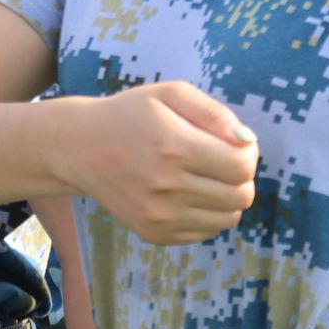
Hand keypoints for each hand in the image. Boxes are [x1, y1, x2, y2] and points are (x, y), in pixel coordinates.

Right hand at [54, 83, 258, 244]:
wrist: (80, 148)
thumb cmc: (130, 115)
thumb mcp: (169, 94)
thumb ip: (214, 113)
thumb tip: (248, 141)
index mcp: (173, 146)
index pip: (241, 167)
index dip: (248, 154)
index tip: (236, 144)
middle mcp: (166, 186)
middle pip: (240, 196)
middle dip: (242, 177)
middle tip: (223, 160)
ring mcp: (158, 215)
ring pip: (228, 219)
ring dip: (228, 198)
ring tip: (206, 176)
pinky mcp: (153, 233)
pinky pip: (205, 232)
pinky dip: (207, 214)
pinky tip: (188, 193)